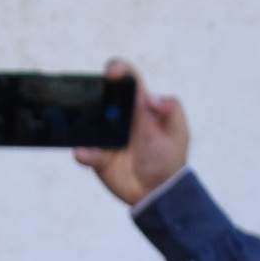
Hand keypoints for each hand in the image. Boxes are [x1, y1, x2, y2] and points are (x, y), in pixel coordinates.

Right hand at [73, 58, 188, 206]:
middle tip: (92, 96)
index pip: (126, 78)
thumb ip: (172, 110)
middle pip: (100, 94)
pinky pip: (85, 151)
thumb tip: (153, 98)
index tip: (113, 74)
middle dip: (93, 90)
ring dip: (81, 119)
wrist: (159, 190)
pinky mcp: (97, 156)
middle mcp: (118, 116)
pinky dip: (83, 152)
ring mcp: (105, 135)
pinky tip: (83, 153)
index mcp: (138, 104)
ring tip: (83, 124)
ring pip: (87, 121)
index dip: (118, 69)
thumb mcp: (178, 132)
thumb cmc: (169, 157)